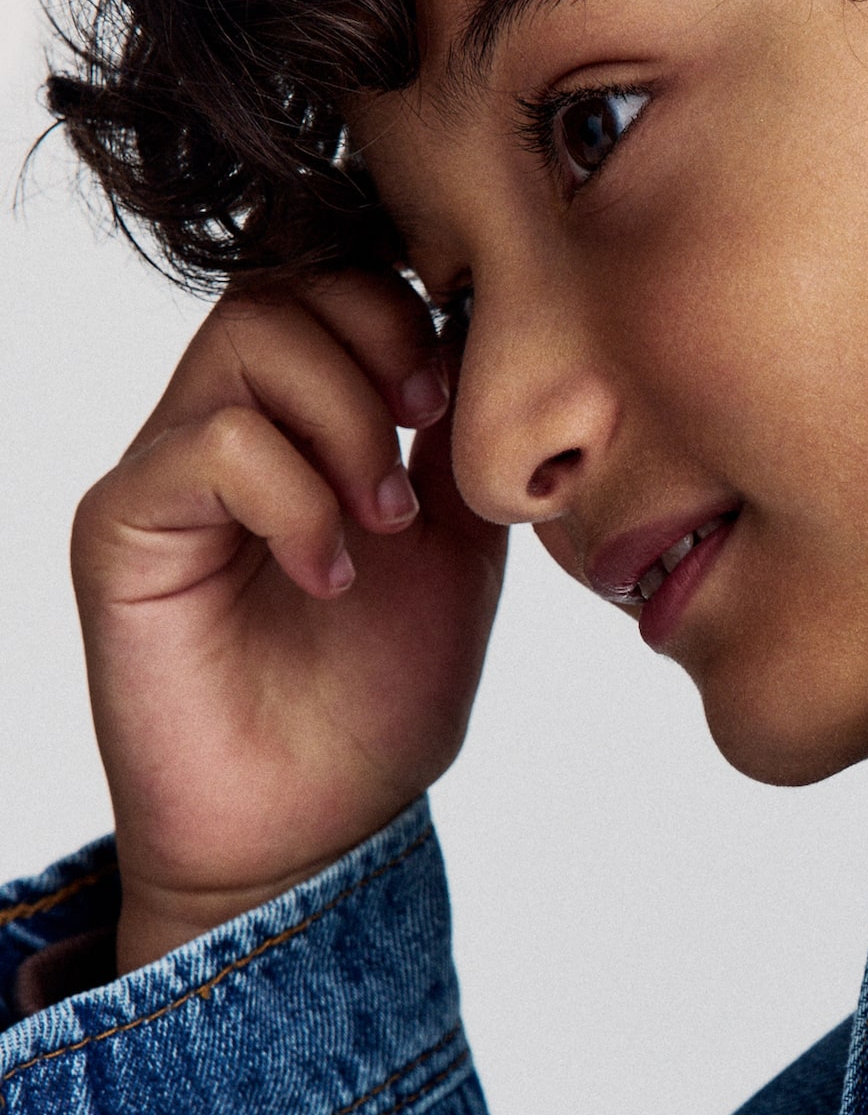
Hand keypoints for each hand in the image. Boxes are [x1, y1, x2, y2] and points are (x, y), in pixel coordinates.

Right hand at [73, 272, 507, 969]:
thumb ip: (464, 455)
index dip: (412, 312)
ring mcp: (169, 470)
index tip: (462, 400)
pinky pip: (207, 443)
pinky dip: (291, 497)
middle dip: (382, 340)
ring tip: (384, 523)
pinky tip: (326, 575)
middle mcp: (226, 428)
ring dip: (345, 420)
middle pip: (288, 283)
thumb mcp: (460, 559)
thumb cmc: (373, 703)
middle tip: (427, 435)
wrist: (308, 831)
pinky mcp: (124, 525)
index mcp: (305, 425)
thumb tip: (496, 353)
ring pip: (247, 335)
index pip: (340, 288)